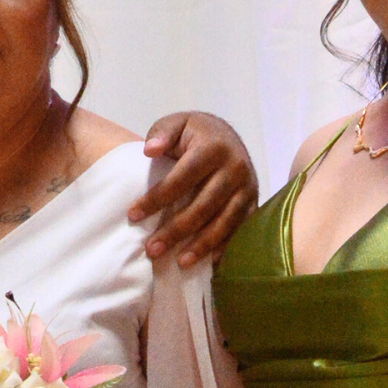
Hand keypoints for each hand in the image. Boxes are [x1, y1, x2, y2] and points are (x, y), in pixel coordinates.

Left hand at [132, 112, 257, 266]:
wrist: (229, 135)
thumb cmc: (195, 133)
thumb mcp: (177, 123)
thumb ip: (161, 133)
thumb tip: (150, 150)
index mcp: (213, 147)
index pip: (181, 179)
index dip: (156, 199)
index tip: (133, 215)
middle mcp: (235, 167)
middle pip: (203, 206)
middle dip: (175, 231)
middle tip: (151, 249)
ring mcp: (248, 187)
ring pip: (223, 222)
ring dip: (201, 245)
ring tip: (179, 263)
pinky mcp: (254, 202)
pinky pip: (241, 229)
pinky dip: (226, 247)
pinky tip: (210, 264)